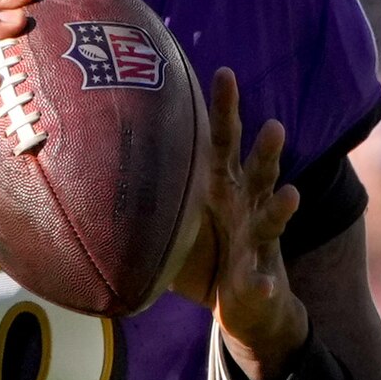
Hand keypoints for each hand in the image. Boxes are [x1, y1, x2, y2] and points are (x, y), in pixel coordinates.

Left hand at [169, 67, 306, 374]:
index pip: (225, 140)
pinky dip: (262, 284)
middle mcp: (246, 205)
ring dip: (281, 206)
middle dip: (266, 149)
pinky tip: (265, 286)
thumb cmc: (203, 253)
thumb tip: (89, 162)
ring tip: (291, 194)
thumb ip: (145, 193)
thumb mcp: (171, 219)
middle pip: (257, 170)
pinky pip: (260, 281)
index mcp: (223, 186)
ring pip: (272, 217)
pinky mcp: (260, 279)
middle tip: (274, 126)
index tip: (225, 72)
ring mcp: (258, 241)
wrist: (246, 306)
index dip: (226, 108)